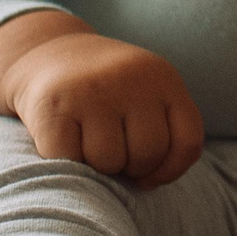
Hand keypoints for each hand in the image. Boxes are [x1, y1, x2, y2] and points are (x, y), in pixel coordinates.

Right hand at [1, 29, 205, 188]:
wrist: (48, 53)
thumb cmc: (107, 91)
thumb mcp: (147, 96)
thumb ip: (163, 132)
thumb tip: (147, 182)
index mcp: (164, 78)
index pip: (188, 143)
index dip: (170, 170)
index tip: (149, 174)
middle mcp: (131, 79)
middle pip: (148, 155)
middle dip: (131, 168)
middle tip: (114, 153)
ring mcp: (91, 91)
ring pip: (109, 161)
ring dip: (98, 166)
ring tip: (88, 144)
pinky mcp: (54, 107)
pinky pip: (70, 160)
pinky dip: (66, 163)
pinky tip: (64, 143)